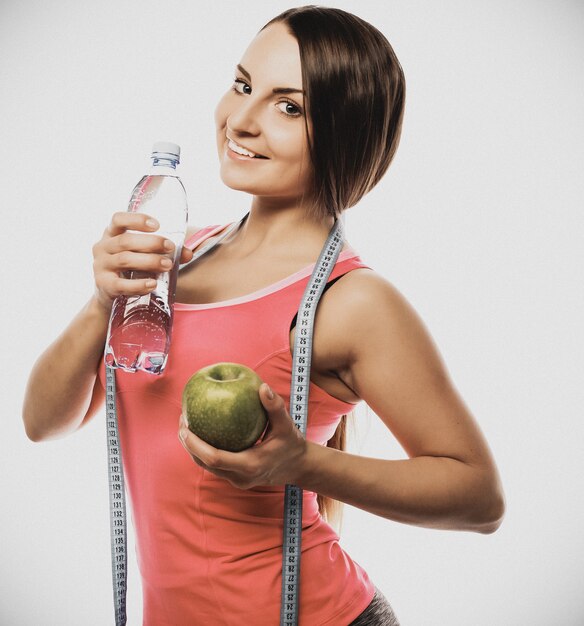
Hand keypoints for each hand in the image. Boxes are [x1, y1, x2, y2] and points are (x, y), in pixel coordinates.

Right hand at [91, 211, 193, 312]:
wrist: (111, 294)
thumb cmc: (131, 268)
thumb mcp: (143, 254)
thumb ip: (165, 252)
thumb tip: (188, 253)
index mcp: (112, 234)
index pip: (118, 219)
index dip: (136, 220)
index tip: (157, 225)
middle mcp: (103, 247)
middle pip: (126, 241)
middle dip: (151, 243)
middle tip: (170, 247)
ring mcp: (101, 266)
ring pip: (125, 260)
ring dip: (149, 261)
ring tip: (168, 265)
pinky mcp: (104, 285)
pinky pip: (120, 285)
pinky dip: (138, 284)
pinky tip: (153, 284)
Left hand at [178, 384, 306, 489]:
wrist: (299, 467)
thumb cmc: (292, 444)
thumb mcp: (287, 425)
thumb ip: (275, 407)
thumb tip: (262, 387)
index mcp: (250, 465)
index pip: (214, 458)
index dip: (195, 444)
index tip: (185, 426)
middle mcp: (240, 477)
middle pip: (204, 463)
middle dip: (188, 444)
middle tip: (182, 419)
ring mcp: (237, 480)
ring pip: (206, 466)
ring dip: (193, 448)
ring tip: (186, 425)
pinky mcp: (236, 478)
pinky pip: (214, 465)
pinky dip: (203, 451)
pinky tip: (201, 431)